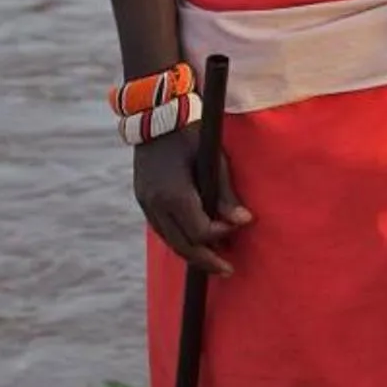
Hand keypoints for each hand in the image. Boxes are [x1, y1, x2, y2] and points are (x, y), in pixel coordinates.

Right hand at [134, 131, 248, 276]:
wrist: (157, 115)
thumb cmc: (193, 133)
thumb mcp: (214, 159)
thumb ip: (226, 193)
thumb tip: (244, 221)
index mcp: (174, 194)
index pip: (200, 230)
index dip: (222, 234)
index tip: (240, 226)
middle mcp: (155, 204)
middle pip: (182, 244)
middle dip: (206, 260)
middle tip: (228, 271)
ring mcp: (145, 203)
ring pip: (169, 240)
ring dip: (191, 253)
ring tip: (213, 262)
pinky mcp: (143, 200)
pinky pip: (162, 229)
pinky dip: (179, 239)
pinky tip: (194, 243)